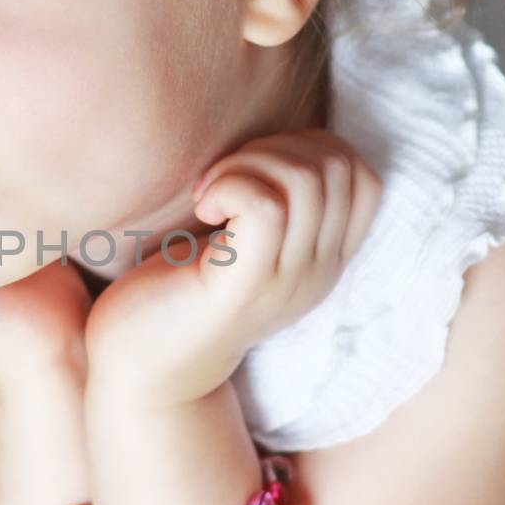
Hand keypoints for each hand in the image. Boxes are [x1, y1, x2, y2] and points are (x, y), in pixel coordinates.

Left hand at [83, 128, 382, 407]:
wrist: (141, 368)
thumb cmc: (177, 288)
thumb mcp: (241, 240)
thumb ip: (274, 201)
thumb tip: (281, 136)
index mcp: (322, 258)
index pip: (362, 176)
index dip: (310, 148)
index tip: (254, 170)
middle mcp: (316, 273)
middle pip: (336, 167)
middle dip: (274, 148)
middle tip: (223, 180)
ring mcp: (285, 283)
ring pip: (304, 180)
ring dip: (247, 165)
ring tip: (209, 195)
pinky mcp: (242, 290)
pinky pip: (266, 207)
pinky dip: (230, 186)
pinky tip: (202, 208)